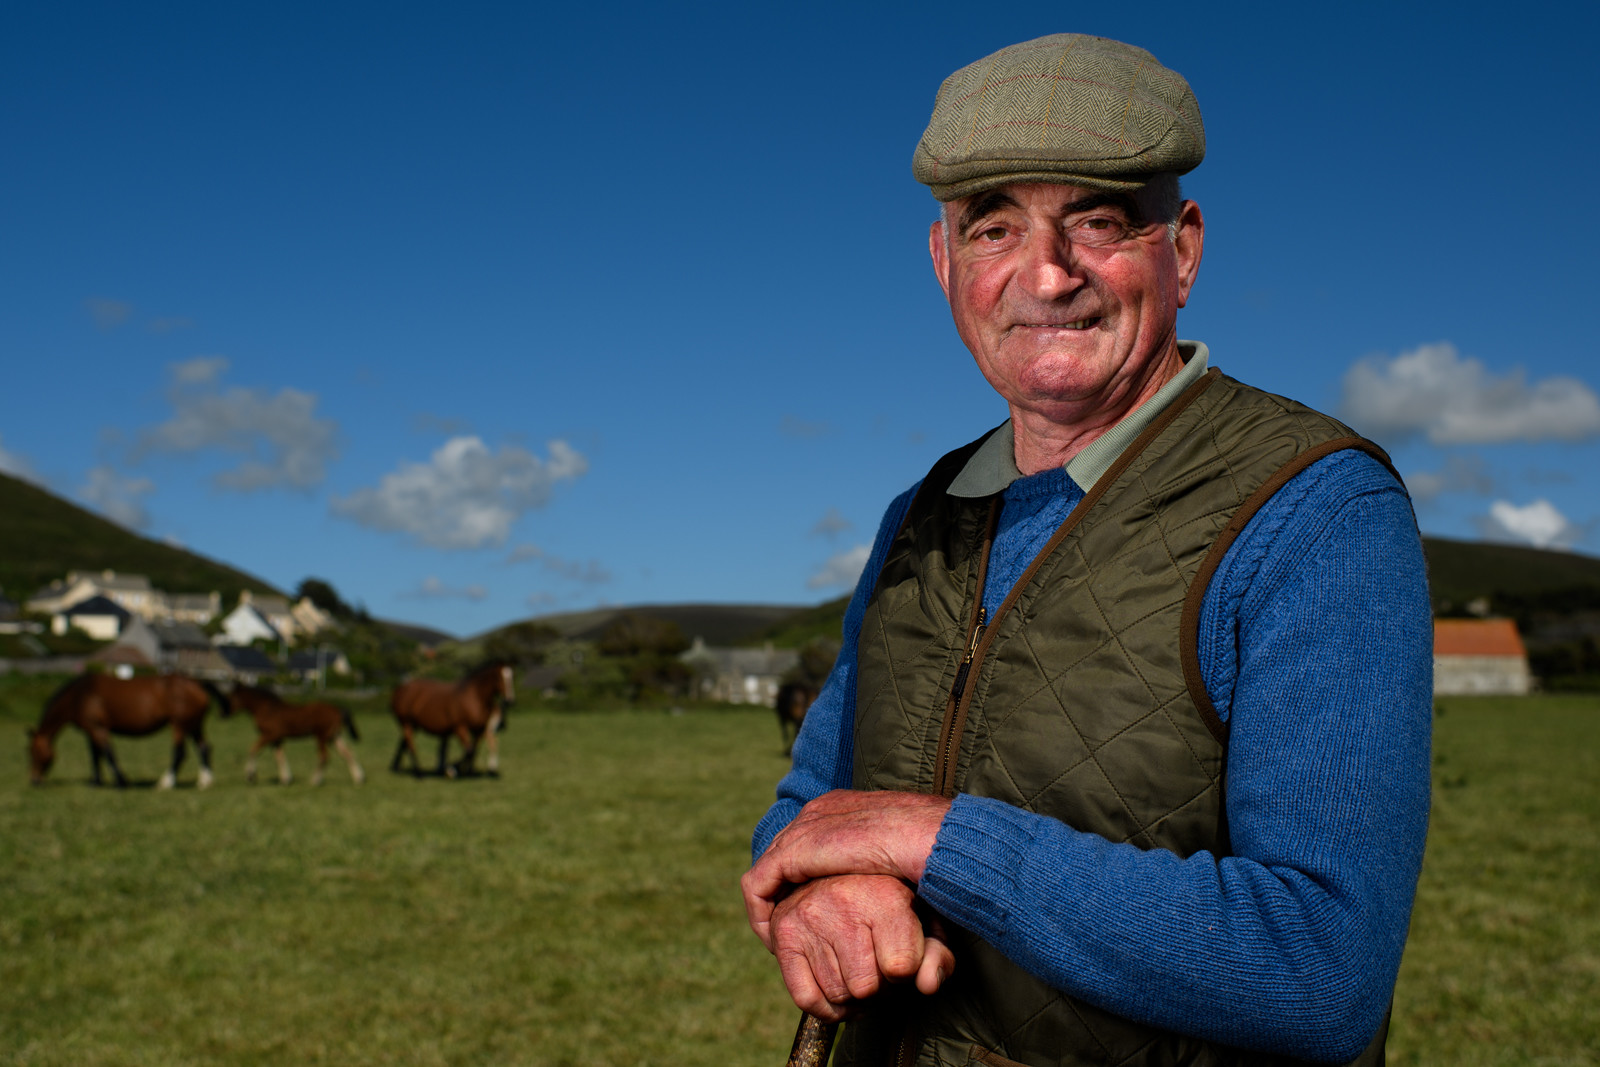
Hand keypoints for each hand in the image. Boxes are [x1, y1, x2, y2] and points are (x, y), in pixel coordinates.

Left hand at [743, 789, 951, 941]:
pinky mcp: (794, 851)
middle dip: (782, 894)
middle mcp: (818, 811)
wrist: (930, 835)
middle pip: (782, 854)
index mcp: (842, 806)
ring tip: (778, 943)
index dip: (802, 880)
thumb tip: (883, 883)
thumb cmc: (930, 850)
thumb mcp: (901, 857)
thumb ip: (881, 867)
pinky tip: (775, 941)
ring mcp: (803, 828)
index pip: (806, 842)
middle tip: (786, 933)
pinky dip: (761, 914)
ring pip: (766, 872)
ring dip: (768, 909)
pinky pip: (758, 885)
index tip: (811, 915)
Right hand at [767, 874, 954, 1020]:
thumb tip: (927, 985)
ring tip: (860, 969)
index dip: (906, 972)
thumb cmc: (894, 906)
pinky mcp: (784, 933)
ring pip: (838, 995)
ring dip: (853, 996)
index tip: (902, 956)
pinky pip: (805, 997)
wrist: (844, 874)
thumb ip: (937, 956)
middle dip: (879, 987)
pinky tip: (839, 989)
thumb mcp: (927, 923)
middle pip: (867, 987)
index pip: (901, 968)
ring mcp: (808, 916)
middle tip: (879, 964)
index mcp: (885, 894)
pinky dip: (825, 1006)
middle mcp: (844, 901)